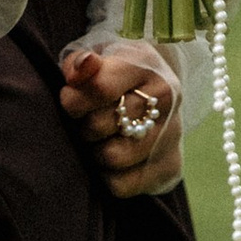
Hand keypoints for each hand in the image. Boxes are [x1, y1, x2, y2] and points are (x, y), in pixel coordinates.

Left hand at [59, 40, 183, 198]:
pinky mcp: (171, 167)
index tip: (68, 100)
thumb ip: (79, 63)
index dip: (73, 99)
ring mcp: (172, 134)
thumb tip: (81, 70)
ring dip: (94, 152)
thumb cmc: (112, 75)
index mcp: (144, 64)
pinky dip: (107, 177)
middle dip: (82, 126)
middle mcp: (165, 97)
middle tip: (85, 122)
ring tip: (99, 139)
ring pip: (110, 157)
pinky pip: (120, 185)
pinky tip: (112, 159)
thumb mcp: (94, 56)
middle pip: (99, 125)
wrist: (152, 96)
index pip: (99, 88)